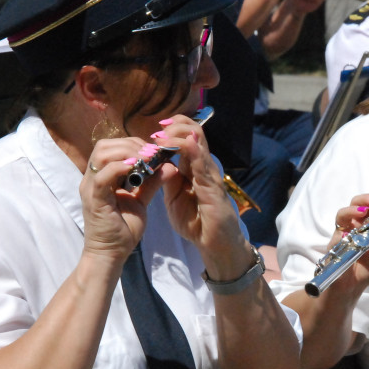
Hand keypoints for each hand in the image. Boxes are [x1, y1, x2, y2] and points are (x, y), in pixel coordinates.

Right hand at [80, 137, 166, 262]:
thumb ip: (152, 183)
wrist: (112, 254)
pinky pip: (102, 176)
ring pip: (102, 155)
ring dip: (126, 153)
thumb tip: (170, 166)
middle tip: (152, 153)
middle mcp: (92, 179)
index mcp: (102, 177)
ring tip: (146, 159)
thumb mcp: (141, 201)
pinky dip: (119, 168)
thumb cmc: (123, 229)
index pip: (111, 147)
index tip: (154, 151)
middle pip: (104, 146)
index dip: (133, 144)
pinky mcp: (94, 199)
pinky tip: (136, 168)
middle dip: (131, 144)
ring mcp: (91, 188)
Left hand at [148, 114, 249, 276]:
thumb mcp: (174, 198)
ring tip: (159, 136)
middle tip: (157, 129)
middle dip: (176, 124)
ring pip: (198, 140)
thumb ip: (167, 180)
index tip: (154, 131)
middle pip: (194, 132)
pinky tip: (175, 145)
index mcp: (193, 168)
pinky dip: (187, 149)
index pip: (186, 138)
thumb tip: (156, 163)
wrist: (214, 244)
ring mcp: (209, 173)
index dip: (172, 129)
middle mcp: (203, 166)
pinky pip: (200, 160)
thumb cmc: (196, 223)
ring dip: (177, 133)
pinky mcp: (212, 185)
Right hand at [328, 193, 368, 288]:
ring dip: (351, 211)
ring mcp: (340, 236)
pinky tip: (348, 236)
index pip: (368, 205)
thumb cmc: (366, 267)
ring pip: (341, 216)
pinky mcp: (333, 250)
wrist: (353, 288)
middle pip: (353, 204)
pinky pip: (335, 240)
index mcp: (363, 224)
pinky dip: (341, 237)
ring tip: (362, 212)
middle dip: (365, 200)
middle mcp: (351, 226)